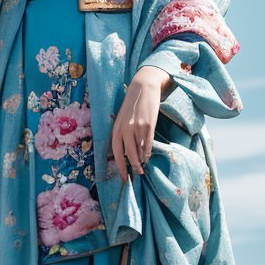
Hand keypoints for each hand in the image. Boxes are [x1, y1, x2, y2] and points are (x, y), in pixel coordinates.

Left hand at [110, 67, 167, 181]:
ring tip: (142, 168)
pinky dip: (148, 152)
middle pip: (128, 154)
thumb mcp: (122, 118)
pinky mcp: (148, 125)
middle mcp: (125, 129)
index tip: (123, 177)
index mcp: (116, 127)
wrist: (143, 87)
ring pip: (139, 150)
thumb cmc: (132, 104)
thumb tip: (127, 151)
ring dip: (141, 160)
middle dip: (132, 167)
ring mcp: (137, 128)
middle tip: (136, 175)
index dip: (120, 166)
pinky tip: (147, 157)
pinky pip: (148, 144)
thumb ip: (122, 133)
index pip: (116, 152)